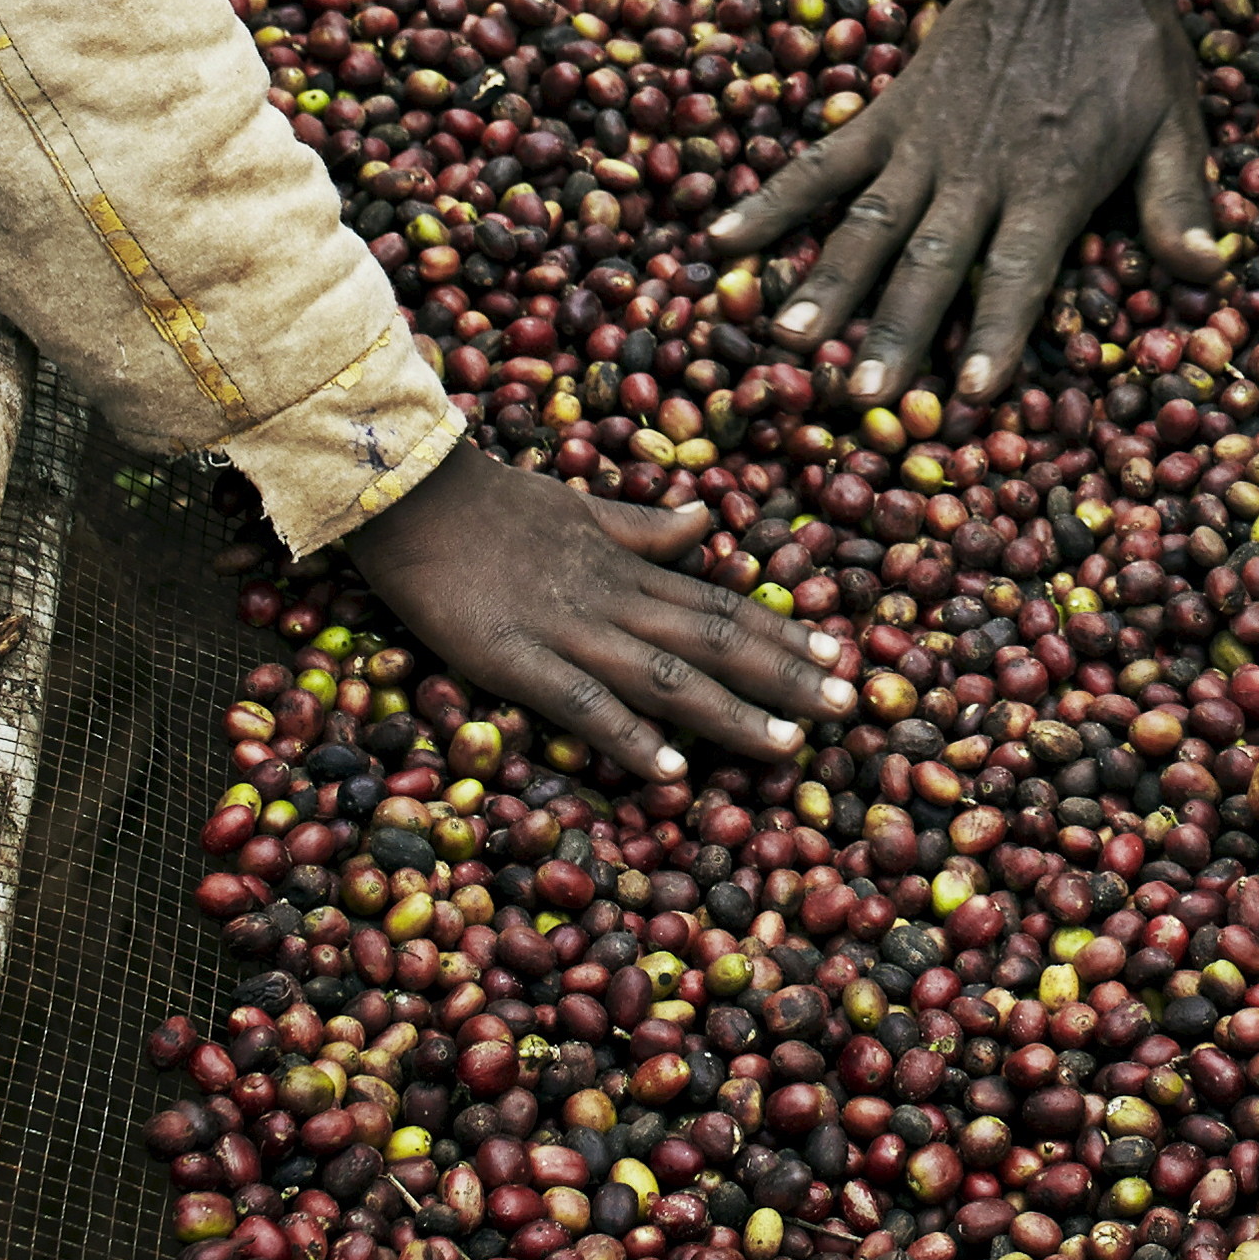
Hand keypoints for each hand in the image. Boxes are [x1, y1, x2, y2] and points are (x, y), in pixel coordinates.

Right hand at [341, 438, 846, 788]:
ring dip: (731, 712)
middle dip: (784, 677)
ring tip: (787, 745)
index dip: (782, 633)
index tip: (839, 658)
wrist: (411, 491)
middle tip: (846, 708)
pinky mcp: (512, 658)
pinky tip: (668, 768)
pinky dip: (627, 733)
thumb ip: (645, 525)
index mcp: (628, 567)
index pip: (722, 604)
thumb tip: (708, 519)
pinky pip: (579, 700)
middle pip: (715, 641)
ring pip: (666, 674)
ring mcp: (566, 631)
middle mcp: (613, 599)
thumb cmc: (492, 504)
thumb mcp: (581, 507)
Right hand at [710, 0, 1258, 402]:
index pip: (1019, 273)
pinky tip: (720, 241)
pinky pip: (823, 160)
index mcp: (1053, 183)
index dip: (995, 335)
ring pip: (867, 221)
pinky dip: (772, 200)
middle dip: (896, 331)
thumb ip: (1180, 205)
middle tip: (861, 395)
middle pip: (931, 262)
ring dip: (828, 282)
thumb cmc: (1135, 50)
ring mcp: (926, 140)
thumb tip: (1213, 273)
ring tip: (787, 339)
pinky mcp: (891, 110)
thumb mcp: (1177, 126)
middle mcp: (980, 170)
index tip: (969, 398)